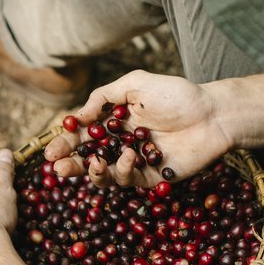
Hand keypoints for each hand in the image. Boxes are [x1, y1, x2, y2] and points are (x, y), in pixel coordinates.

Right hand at [44, 70, 230, 187]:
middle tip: (56, 167)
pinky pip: (129, 180)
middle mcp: (120, 144)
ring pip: (104, 175)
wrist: (212, 114)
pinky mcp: (151, 177)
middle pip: (87, 159)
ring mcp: (135, 162)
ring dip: (93, 171)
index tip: (51, 150)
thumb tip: (78, 117)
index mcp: (114, 122)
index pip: (82, 136)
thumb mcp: (136, 84)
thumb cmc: (177, 95)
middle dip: (70, 164)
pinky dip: (124, 170)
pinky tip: (128, 156)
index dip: (65, 143)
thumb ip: (104, 97)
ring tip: (93, 161)